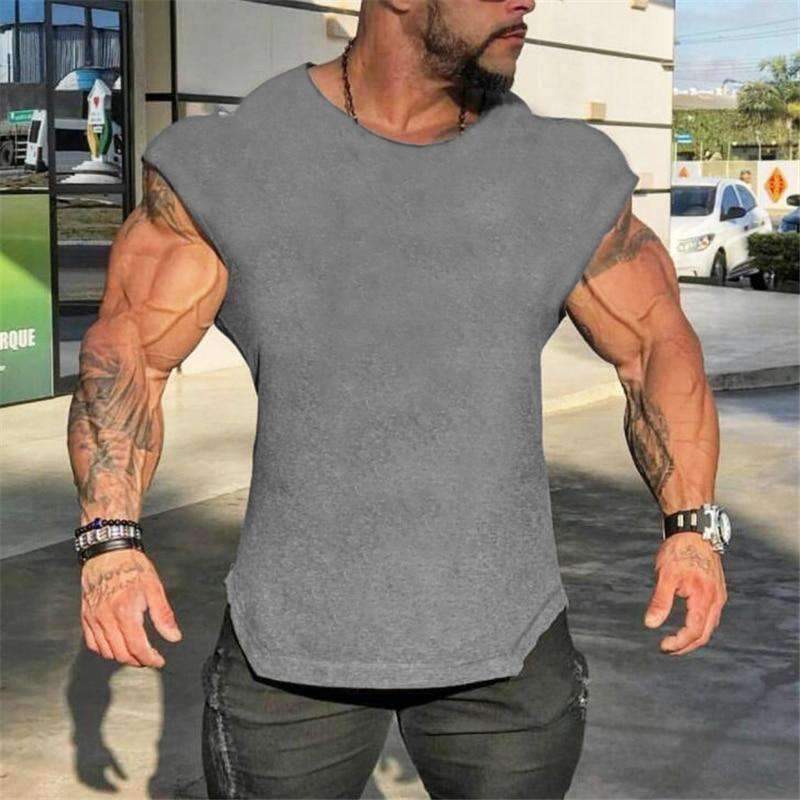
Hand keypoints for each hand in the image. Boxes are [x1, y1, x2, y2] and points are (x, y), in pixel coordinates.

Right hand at [80, 548, 182, 667]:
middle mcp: (106, 618)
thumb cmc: (131, 567)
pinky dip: (105, 650)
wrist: (107, 553)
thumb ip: (163, 615)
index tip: (158, 660)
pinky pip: (92, 643)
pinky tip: (116, 645)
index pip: (137, 647)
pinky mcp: (86, 617)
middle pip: (121, 653)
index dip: (150, 659)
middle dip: (138, 660)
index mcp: (125, 612)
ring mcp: (93, 619)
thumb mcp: (154, 588)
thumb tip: (173, 636)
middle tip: (149, 658)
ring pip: (106, 651)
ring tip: (136, 653)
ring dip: (122, 657)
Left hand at [643, 532, 727, 654]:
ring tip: (675, 641)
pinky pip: (711, 616)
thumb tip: (650, 624)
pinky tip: (687, 624)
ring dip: (693, 637)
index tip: (662, 646)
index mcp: (704, 598)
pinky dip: (699, 625)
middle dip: (686, 645)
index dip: (678, 643)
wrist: (694, 530)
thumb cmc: (679, 551)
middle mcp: (716, 600)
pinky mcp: (717, 590)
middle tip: (667, 649)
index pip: (694, 631)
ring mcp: (719, 595)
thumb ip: (660, 601)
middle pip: (704, 634)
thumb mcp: (665, 576)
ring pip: (709, 626)